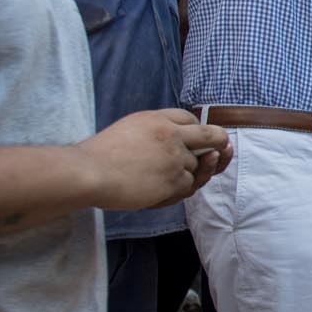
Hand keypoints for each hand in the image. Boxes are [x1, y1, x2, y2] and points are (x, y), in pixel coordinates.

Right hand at [79, 109, 232, 210]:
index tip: (198, 139)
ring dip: (187, 176)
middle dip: (220, 143)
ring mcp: (176, 157)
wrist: (88, 173)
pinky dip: (177, 192)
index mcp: (157, 118)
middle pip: (212, 136)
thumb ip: (154, 132)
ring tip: (164, 181)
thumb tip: (177, 142)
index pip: (189, 119)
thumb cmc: (99, 156)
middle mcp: (172, 134)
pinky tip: (159, 193)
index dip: (196, 130)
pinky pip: (188, 187)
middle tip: (223, 151)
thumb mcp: (129, 129)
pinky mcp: (174, 179)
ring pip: (198, 168)